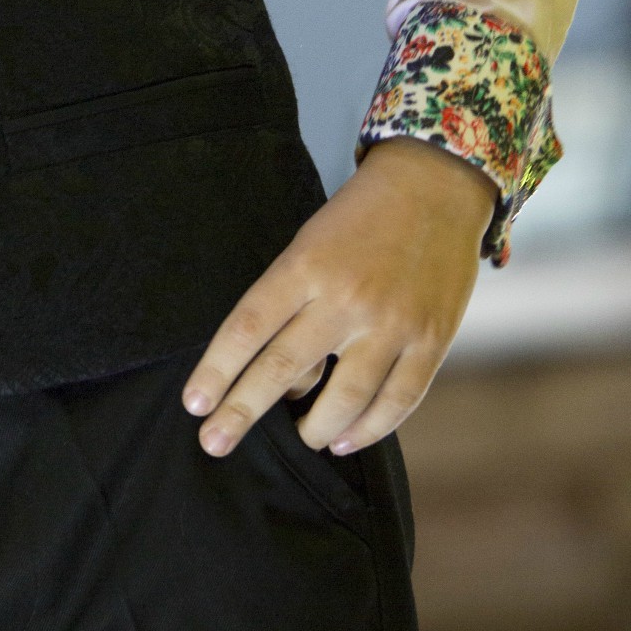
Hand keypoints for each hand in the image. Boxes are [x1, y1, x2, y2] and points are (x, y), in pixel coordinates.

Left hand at [183, 140, 494, 460]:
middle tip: (215, 443)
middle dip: (243, 412)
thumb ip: (291, 305)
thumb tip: (283, 383)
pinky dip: (369, 430)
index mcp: (305, 266)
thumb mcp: (310, 245)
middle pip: (283, 369)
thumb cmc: (359, 219)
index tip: (194, 404)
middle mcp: (345, 298)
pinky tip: (345, 441)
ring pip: (344, 398)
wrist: (436, 187)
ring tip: (299, 441)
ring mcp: (392, 323)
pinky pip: (397, 401)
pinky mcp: (432, 340)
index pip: (247, 327)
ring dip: (314, 431)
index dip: (217, 370)